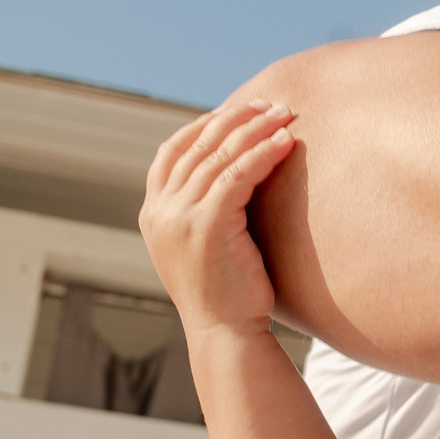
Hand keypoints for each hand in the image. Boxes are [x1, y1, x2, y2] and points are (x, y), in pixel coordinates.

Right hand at [141, 99, 298, 336]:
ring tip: (285, 115)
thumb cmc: (227, 293)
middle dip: (236, 119)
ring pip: (219, 155)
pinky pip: (237, 175)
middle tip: (270, 104)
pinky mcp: (206, 226)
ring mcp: (179, 217)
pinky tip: (286, 143)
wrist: (226, 334)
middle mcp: (159, 211)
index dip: (206, 124)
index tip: (239, 110)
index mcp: (153, 212)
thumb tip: (232, 175)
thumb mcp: (203, 245)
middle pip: (197, 145)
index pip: (173, 151)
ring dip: (255, 129)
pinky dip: (262, 154)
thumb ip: (204, 210)